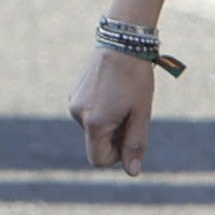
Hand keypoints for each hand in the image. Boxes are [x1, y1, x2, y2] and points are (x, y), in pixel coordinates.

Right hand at [71, 43, 159, 174]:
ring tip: (123, 98)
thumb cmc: (136, 79)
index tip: (130, 136)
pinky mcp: (74, 93)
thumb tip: (132, 172)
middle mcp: (78, 114)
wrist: (122, 42)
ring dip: (108, 122)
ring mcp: (74, 102)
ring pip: (93, 127)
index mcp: (95, 123)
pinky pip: (88, 113)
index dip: (117, 156)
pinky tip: (114, 90)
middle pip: (96, 143)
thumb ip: (135, 145)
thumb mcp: (141, 114)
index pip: (98, 160)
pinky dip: (101, 110)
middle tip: (132, 113)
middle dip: (114, 136)